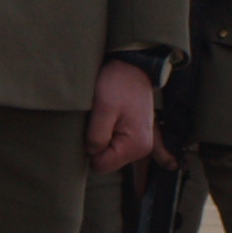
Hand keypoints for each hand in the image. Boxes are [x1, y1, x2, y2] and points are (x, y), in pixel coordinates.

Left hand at [86, 57, 159, 175]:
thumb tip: (91, 153)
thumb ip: (97, 136)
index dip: (90, 149)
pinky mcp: (133, 135)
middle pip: (105, 161)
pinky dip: (105, 133)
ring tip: (103, 116)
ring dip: (100, 137)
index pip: (101, 166)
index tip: (92, 126)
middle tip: (97, 119)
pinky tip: (107, 118)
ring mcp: (139, 143)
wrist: (131, 67)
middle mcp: (141, 149)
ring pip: (107, 153)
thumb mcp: (103, 108)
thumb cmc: (117, 83)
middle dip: (95, 144)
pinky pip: (112, 144)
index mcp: (136, 146)